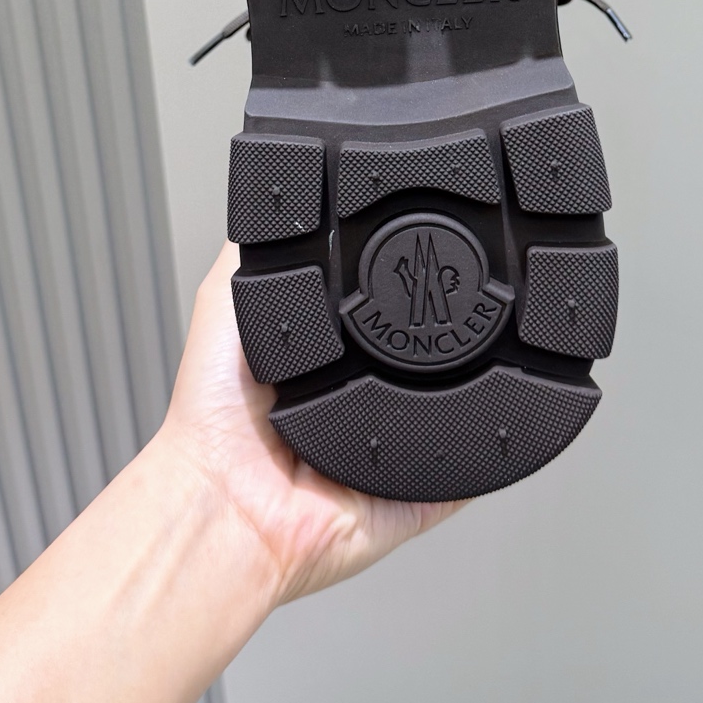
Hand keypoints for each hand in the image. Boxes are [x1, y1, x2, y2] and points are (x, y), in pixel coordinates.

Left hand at [161, 243, 463, 604]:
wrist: (225, 505)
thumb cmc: (211, 418)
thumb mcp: (225, 303)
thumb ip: (253, 254)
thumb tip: (275, 198)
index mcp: (326, 363)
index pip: (381, 314)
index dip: (406, 285)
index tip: (428, 252)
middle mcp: (359, 404)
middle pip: (425, 359)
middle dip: (445, 333)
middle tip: (460, 302)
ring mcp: (393, 452)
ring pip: (457, 413)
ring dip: (469, 388)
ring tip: (475, 351)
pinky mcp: (415, 497)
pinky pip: (465, 478)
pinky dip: (482, 456)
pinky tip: (492, 420)